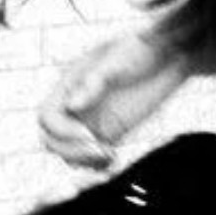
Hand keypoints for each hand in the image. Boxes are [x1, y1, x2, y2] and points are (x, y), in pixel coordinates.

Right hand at [38, 29, 189, 169]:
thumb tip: (71, 106)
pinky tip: (113, 160)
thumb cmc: (140, 49)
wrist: (168, 54)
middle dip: (71, 150)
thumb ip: (93, 82)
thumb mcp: (117, 60)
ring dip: (83, 161)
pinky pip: (92, 157)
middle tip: (102, 150)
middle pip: (52, 139)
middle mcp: (75, 105)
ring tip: (110, 156)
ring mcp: (91, 120)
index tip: (89, 134)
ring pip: (69, 152)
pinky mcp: (111, 132)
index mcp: (69, 85)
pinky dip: (96, 165)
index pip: (47, 117)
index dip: (62, 130)